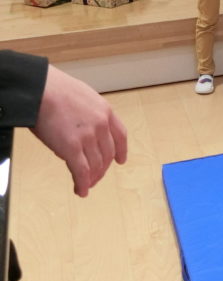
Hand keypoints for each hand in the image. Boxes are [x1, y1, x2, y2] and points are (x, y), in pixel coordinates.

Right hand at [30, 65, 127, 197]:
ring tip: (87, 185)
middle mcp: (101, 126)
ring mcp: (88, 137)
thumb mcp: (84, 98)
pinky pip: (82, 171)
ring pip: (96, 165)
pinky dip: (83, 183)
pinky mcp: (72, 148)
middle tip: (96, 177)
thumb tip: (82, 131)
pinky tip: (81, 190)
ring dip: (93, 178)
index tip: (120, 160)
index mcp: (106, 112)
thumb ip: (89, 115)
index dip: (121, 151)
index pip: (120, 136)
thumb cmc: (56, 90)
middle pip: (108, 154)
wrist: (42, 90)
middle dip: (103, 169)